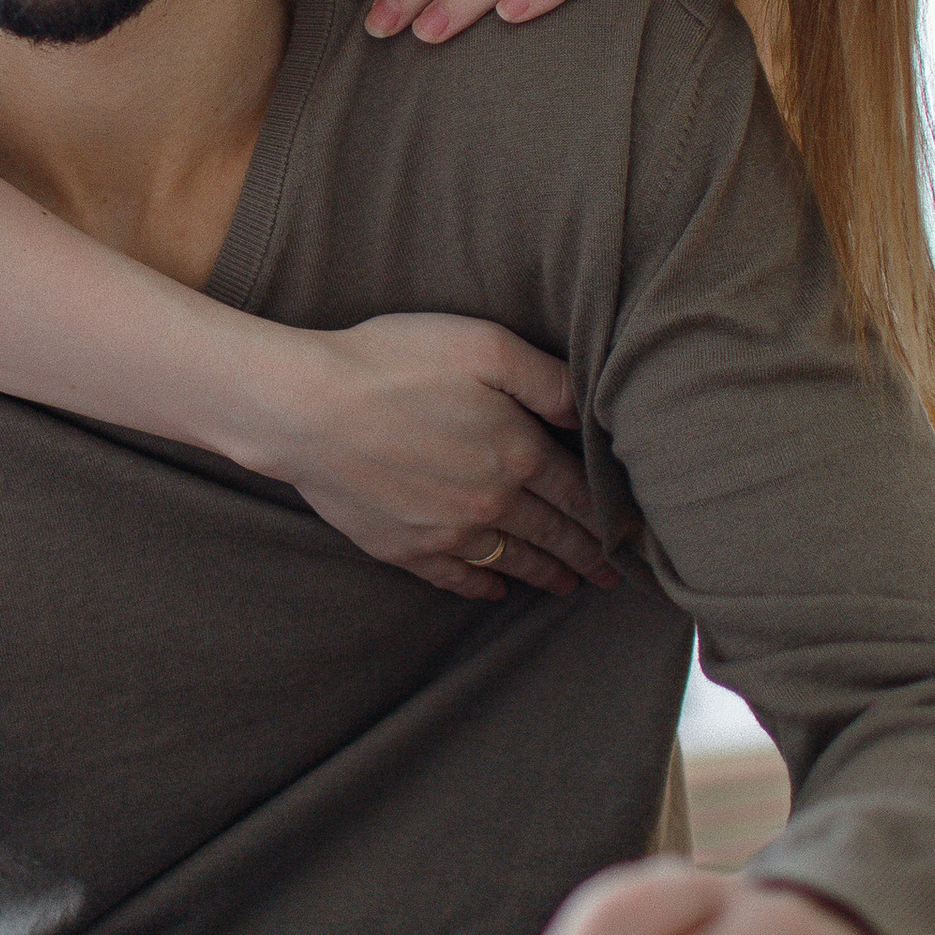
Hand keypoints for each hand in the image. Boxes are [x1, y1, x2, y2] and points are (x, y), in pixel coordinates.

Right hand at [266, 312, 619, 597]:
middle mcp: (490, 503)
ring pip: (511, 560)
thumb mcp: (482, 345)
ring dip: (545, 575)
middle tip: (612, 578)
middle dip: (587, 555)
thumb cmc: (391, 363)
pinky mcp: (402, 547)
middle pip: (552, 534)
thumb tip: (587, 410)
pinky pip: (456, 577)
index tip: (629, 537)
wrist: (304, 408)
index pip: (578, 494)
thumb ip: (544, 378)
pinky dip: (482, 586)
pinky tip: (495, 589)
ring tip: (567, 586)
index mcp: (518, 452)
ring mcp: (446, 532)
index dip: (608, 517)